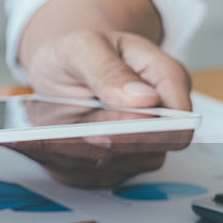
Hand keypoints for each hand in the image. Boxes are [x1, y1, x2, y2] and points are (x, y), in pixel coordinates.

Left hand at [13, 29, 193, 186]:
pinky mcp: (109, 163)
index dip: (154, 128)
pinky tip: (42, 149)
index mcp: (165, 80)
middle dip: (113, 147)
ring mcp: (137, 144)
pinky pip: (92, 176)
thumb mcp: (84, 46)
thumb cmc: (79, 52)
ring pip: (122, 168)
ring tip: (52, 142)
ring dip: (86, 158)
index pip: (180, 115)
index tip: (118, 130)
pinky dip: (66, 166)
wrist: (60, 67)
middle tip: (78, 138)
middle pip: (152, 149)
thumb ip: (109, 69)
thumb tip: (143, 99)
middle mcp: (159, 118)